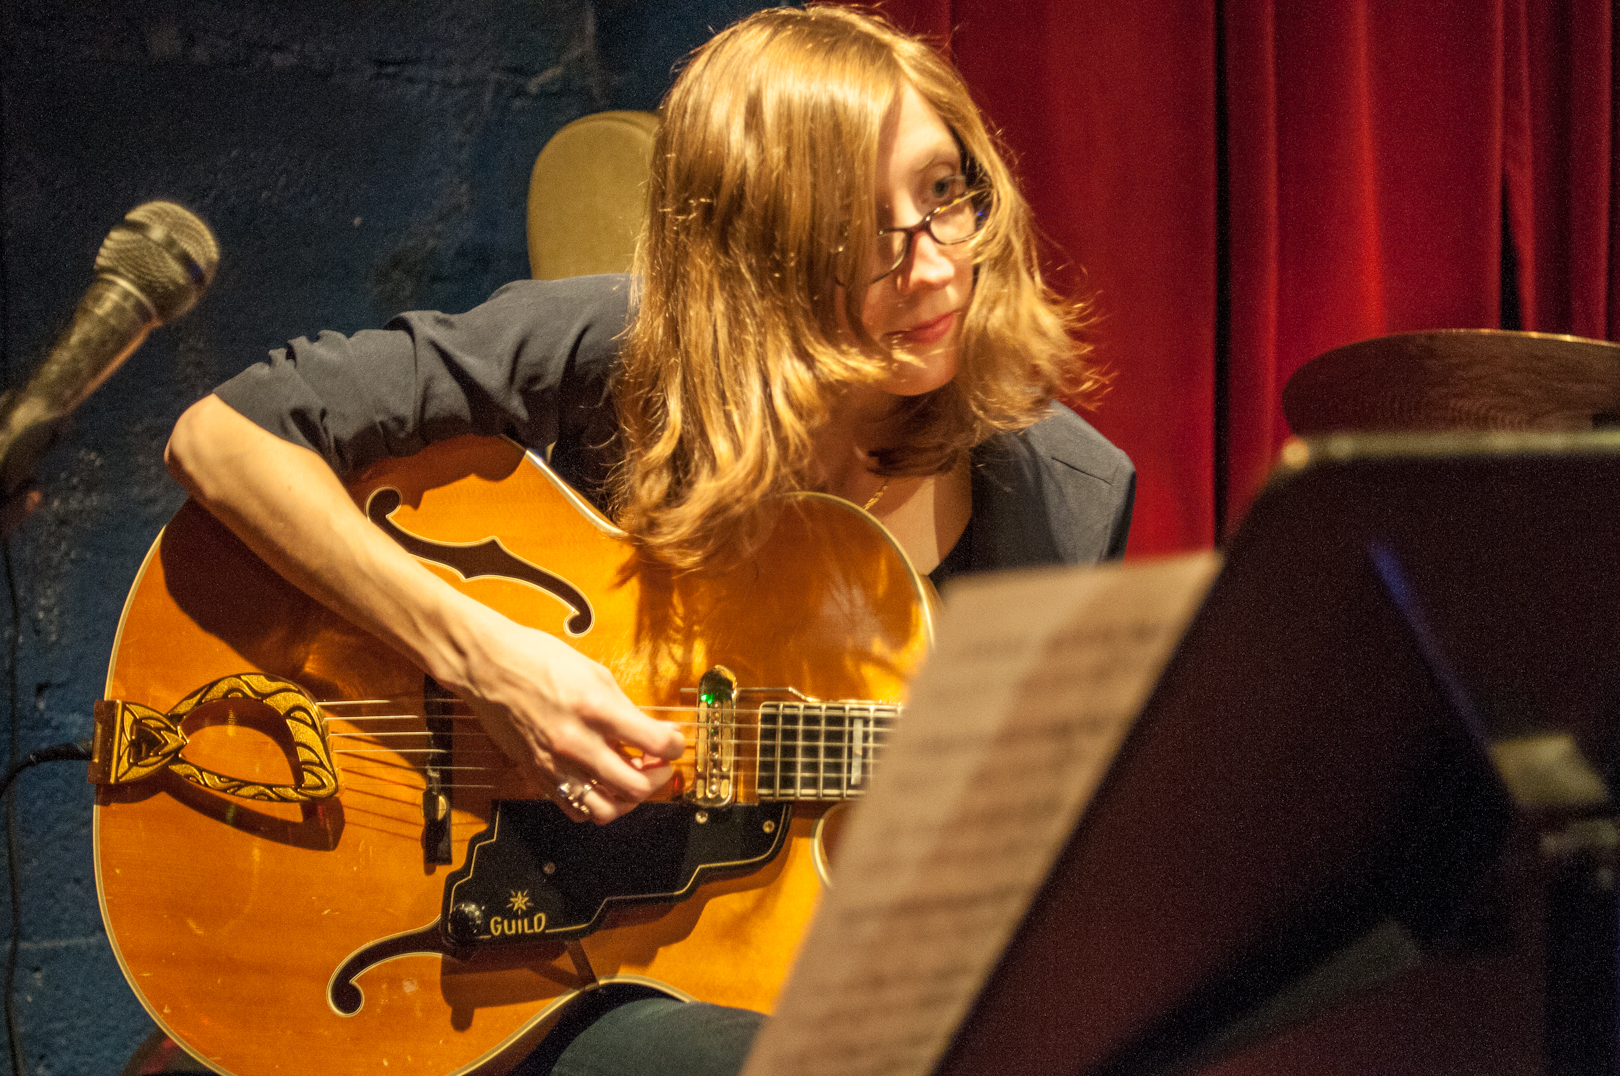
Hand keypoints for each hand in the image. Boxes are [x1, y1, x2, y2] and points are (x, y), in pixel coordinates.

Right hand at [444, 603, 686, 823]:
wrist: (487, 666)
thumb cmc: (539, 659)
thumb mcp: (594, 672)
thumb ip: (624, 707)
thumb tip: (653, 731)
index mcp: (596, 709)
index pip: (655, 743)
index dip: (674, 744)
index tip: (673, 739)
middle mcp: (576, 743)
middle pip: (636, 787)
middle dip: (658, 777)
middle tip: (657, 763)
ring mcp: (555, 764)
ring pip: (607, 810)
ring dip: (628, 799)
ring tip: (631, 778)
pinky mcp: (537, 775)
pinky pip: (575, 809)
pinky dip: (596, 804)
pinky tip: (601, 784)